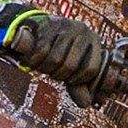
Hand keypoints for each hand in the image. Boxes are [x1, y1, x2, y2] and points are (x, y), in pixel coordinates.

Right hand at [10, 15, 127, 105]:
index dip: (78, 81)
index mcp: (94, 41)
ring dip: (44, 68)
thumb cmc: (59, 51)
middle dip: (57, 74)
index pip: (91, 69)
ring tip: (43, 65)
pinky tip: (33, 60)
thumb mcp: (71, 68)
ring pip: (55, 59)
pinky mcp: (48, 23)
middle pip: (71, 66)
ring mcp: (66, 25)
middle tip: (51, 71)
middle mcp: (83, 30)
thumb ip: (79, 86)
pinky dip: (34, 61)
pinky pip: (41, 51)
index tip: (68, 79)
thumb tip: (85, 104)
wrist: (38, 29)